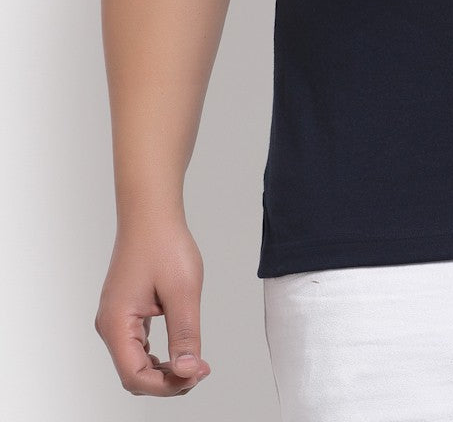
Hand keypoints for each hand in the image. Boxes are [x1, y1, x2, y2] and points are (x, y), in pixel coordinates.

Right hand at [95, 217, 211, 395]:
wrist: (151, 211)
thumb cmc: (164, 243)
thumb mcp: (182, 291)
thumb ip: (185, 334)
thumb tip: (188, 372)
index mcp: (116, 324)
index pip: (135, 376)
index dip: (168, 385)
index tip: (198, 374)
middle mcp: (110, 325)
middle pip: (133, 374)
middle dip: (167, 381)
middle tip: (200, 370)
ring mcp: (116, 318)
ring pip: (135, 362)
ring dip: (163, 370)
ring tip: (194, 362)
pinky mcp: (125, 310)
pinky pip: (138, 345)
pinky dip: (158, 355)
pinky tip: (179, 349)